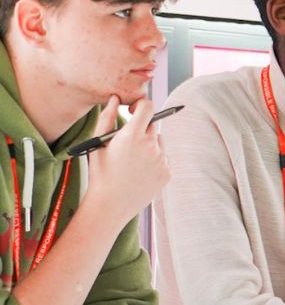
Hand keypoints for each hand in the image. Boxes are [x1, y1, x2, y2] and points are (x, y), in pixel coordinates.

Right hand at [84, 96, 171, 224]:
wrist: (110, 206)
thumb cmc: (100, 173)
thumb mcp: (97, 145)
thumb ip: (106, 118)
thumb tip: (114, 98)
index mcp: (132, 136)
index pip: (147, 106)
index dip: (141, 105)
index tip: (134, 110)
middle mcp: (151, 146)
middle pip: (153, 124)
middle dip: (142, 128)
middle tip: (129, 142)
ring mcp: (162, 160)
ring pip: (159, 142)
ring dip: (149, 145)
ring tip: (132, 162)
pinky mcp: (167, 172)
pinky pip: (163, 158)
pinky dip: (155, 161)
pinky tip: (140, 172)